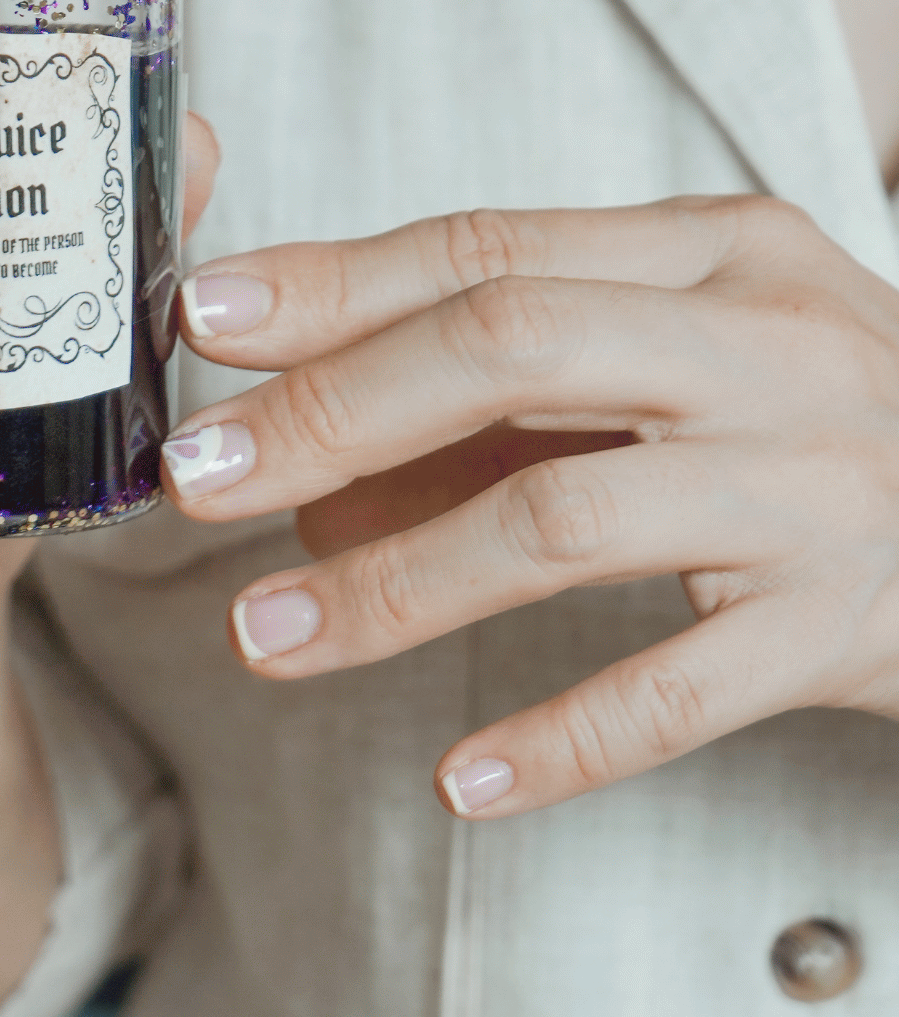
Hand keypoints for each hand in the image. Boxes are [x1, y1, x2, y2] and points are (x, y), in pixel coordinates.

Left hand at [165, 195, 898, 818]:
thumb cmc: (828, 436)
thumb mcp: (692, 361)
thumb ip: (510, 398)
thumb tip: (303, 468)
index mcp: (718, 255)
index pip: (487, 252)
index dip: (329, 285)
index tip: (197, 318)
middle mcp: (769, 348)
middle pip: (505, 349)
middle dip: (328, 413)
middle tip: (196, 480)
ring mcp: (815, 485)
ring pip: (560, 517)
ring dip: (391, 583)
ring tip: (264, 637)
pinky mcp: (849, 622)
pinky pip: (677, 688)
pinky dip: (557, 738)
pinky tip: (459, 778)